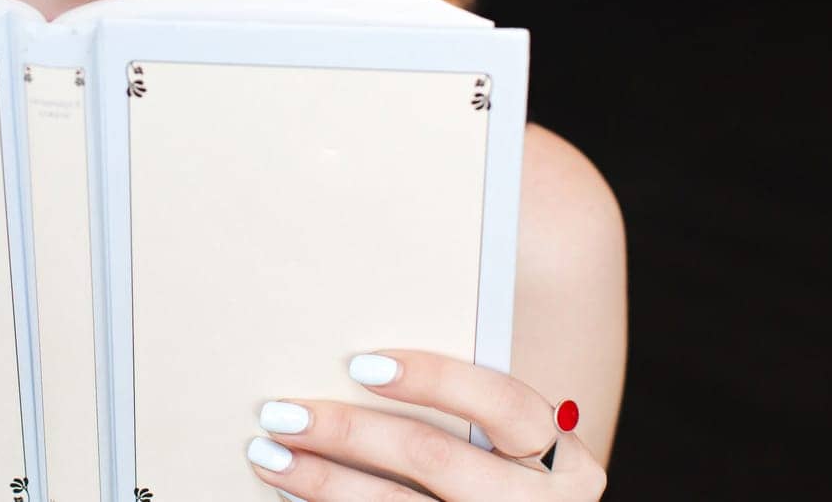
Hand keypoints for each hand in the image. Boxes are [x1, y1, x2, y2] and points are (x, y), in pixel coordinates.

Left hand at [245, 349, 606, 500]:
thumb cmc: (503, 471)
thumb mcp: (508, 441)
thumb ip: (465, 398)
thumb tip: (363, 344)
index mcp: (562, 459)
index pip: (503, 404)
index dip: (434, 378)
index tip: (360, 364)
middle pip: (435, 458)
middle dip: (349, 432)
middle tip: (282, 412)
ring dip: (322, 480)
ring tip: (268, 453)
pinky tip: (291, 493)